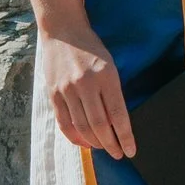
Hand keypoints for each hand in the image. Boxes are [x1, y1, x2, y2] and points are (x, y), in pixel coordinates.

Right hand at [39, 22, 134, 159]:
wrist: (63, 31)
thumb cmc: (91, 48)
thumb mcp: (110, 66)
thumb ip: (112, 93)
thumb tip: (117, 124)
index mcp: (105, 76)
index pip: (118, 114)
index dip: (125, 137)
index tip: (130, 151)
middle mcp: (85, 84)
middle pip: (100, 125)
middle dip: (110, 144)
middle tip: (118, 153)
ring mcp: (67, 89)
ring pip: (82, 127)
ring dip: (94, 143)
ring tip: (102, 148)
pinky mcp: (53, 93)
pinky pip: (64, 123)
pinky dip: (75, 137)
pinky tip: (84, 142)